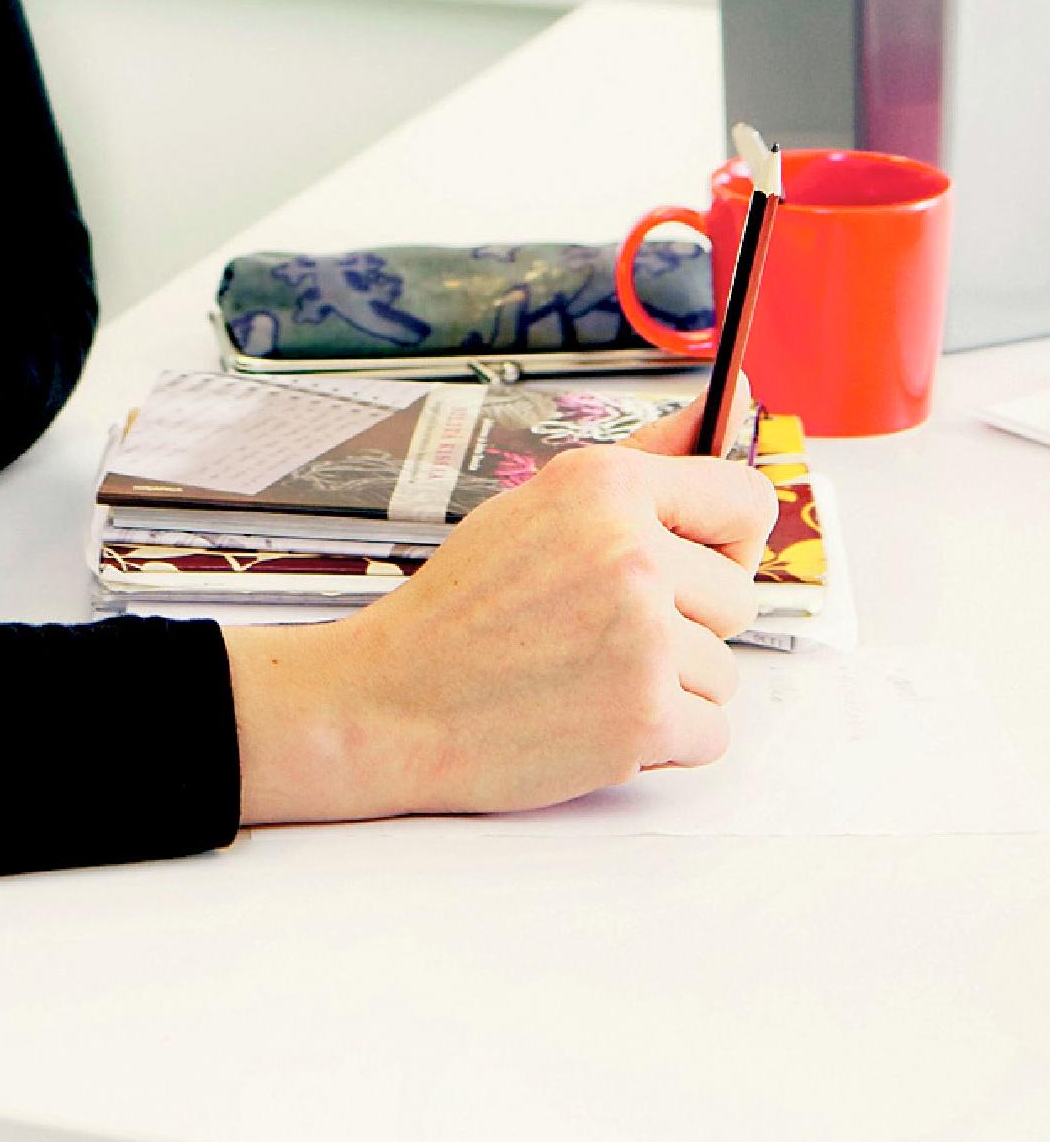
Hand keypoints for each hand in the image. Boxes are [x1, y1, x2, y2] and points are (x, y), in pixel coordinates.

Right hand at [225, 391, 778, 823]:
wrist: (394, 700)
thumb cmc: (463, 606)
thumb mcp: (541, 505)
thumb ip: (646, 461)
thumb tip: (729, 401)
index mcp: (605, 486)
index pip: (745, 499)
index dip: (727, 537)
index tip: (701, 557)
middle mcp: (630, 553)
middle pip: (737, 595)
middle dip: (686, 621)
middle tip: (603, 629)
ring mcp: (642, 638)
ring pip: (722, 669)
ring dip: (669, 684)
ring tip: (587, 674)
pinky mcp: (645, 716)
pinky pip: (711, 731)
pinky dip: (664, 740)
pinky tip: (596, 716)